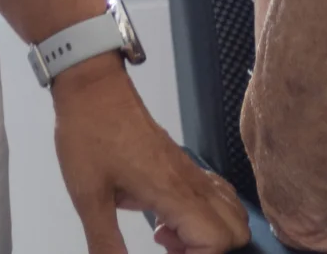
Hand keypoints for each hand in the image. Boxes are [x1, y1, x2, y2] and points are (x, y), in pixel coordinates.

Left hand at [50, 55, 248, 253]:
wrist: (93, 88)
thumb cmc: (89, 136)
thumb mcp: (88, 197)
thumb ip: (105, 242)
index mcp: (173, 192)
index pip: (217, 240)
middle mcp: (192, 183)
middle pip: (237, 231)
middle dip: (208, 251)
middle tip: (168, 248)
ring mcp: (192, 171)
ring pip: (233, 212)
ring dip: (208, 234)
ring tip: (167, 235)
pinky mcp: (184, 163)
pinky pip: (218, 194)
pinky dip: (206, 216)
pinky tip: (168, 216)